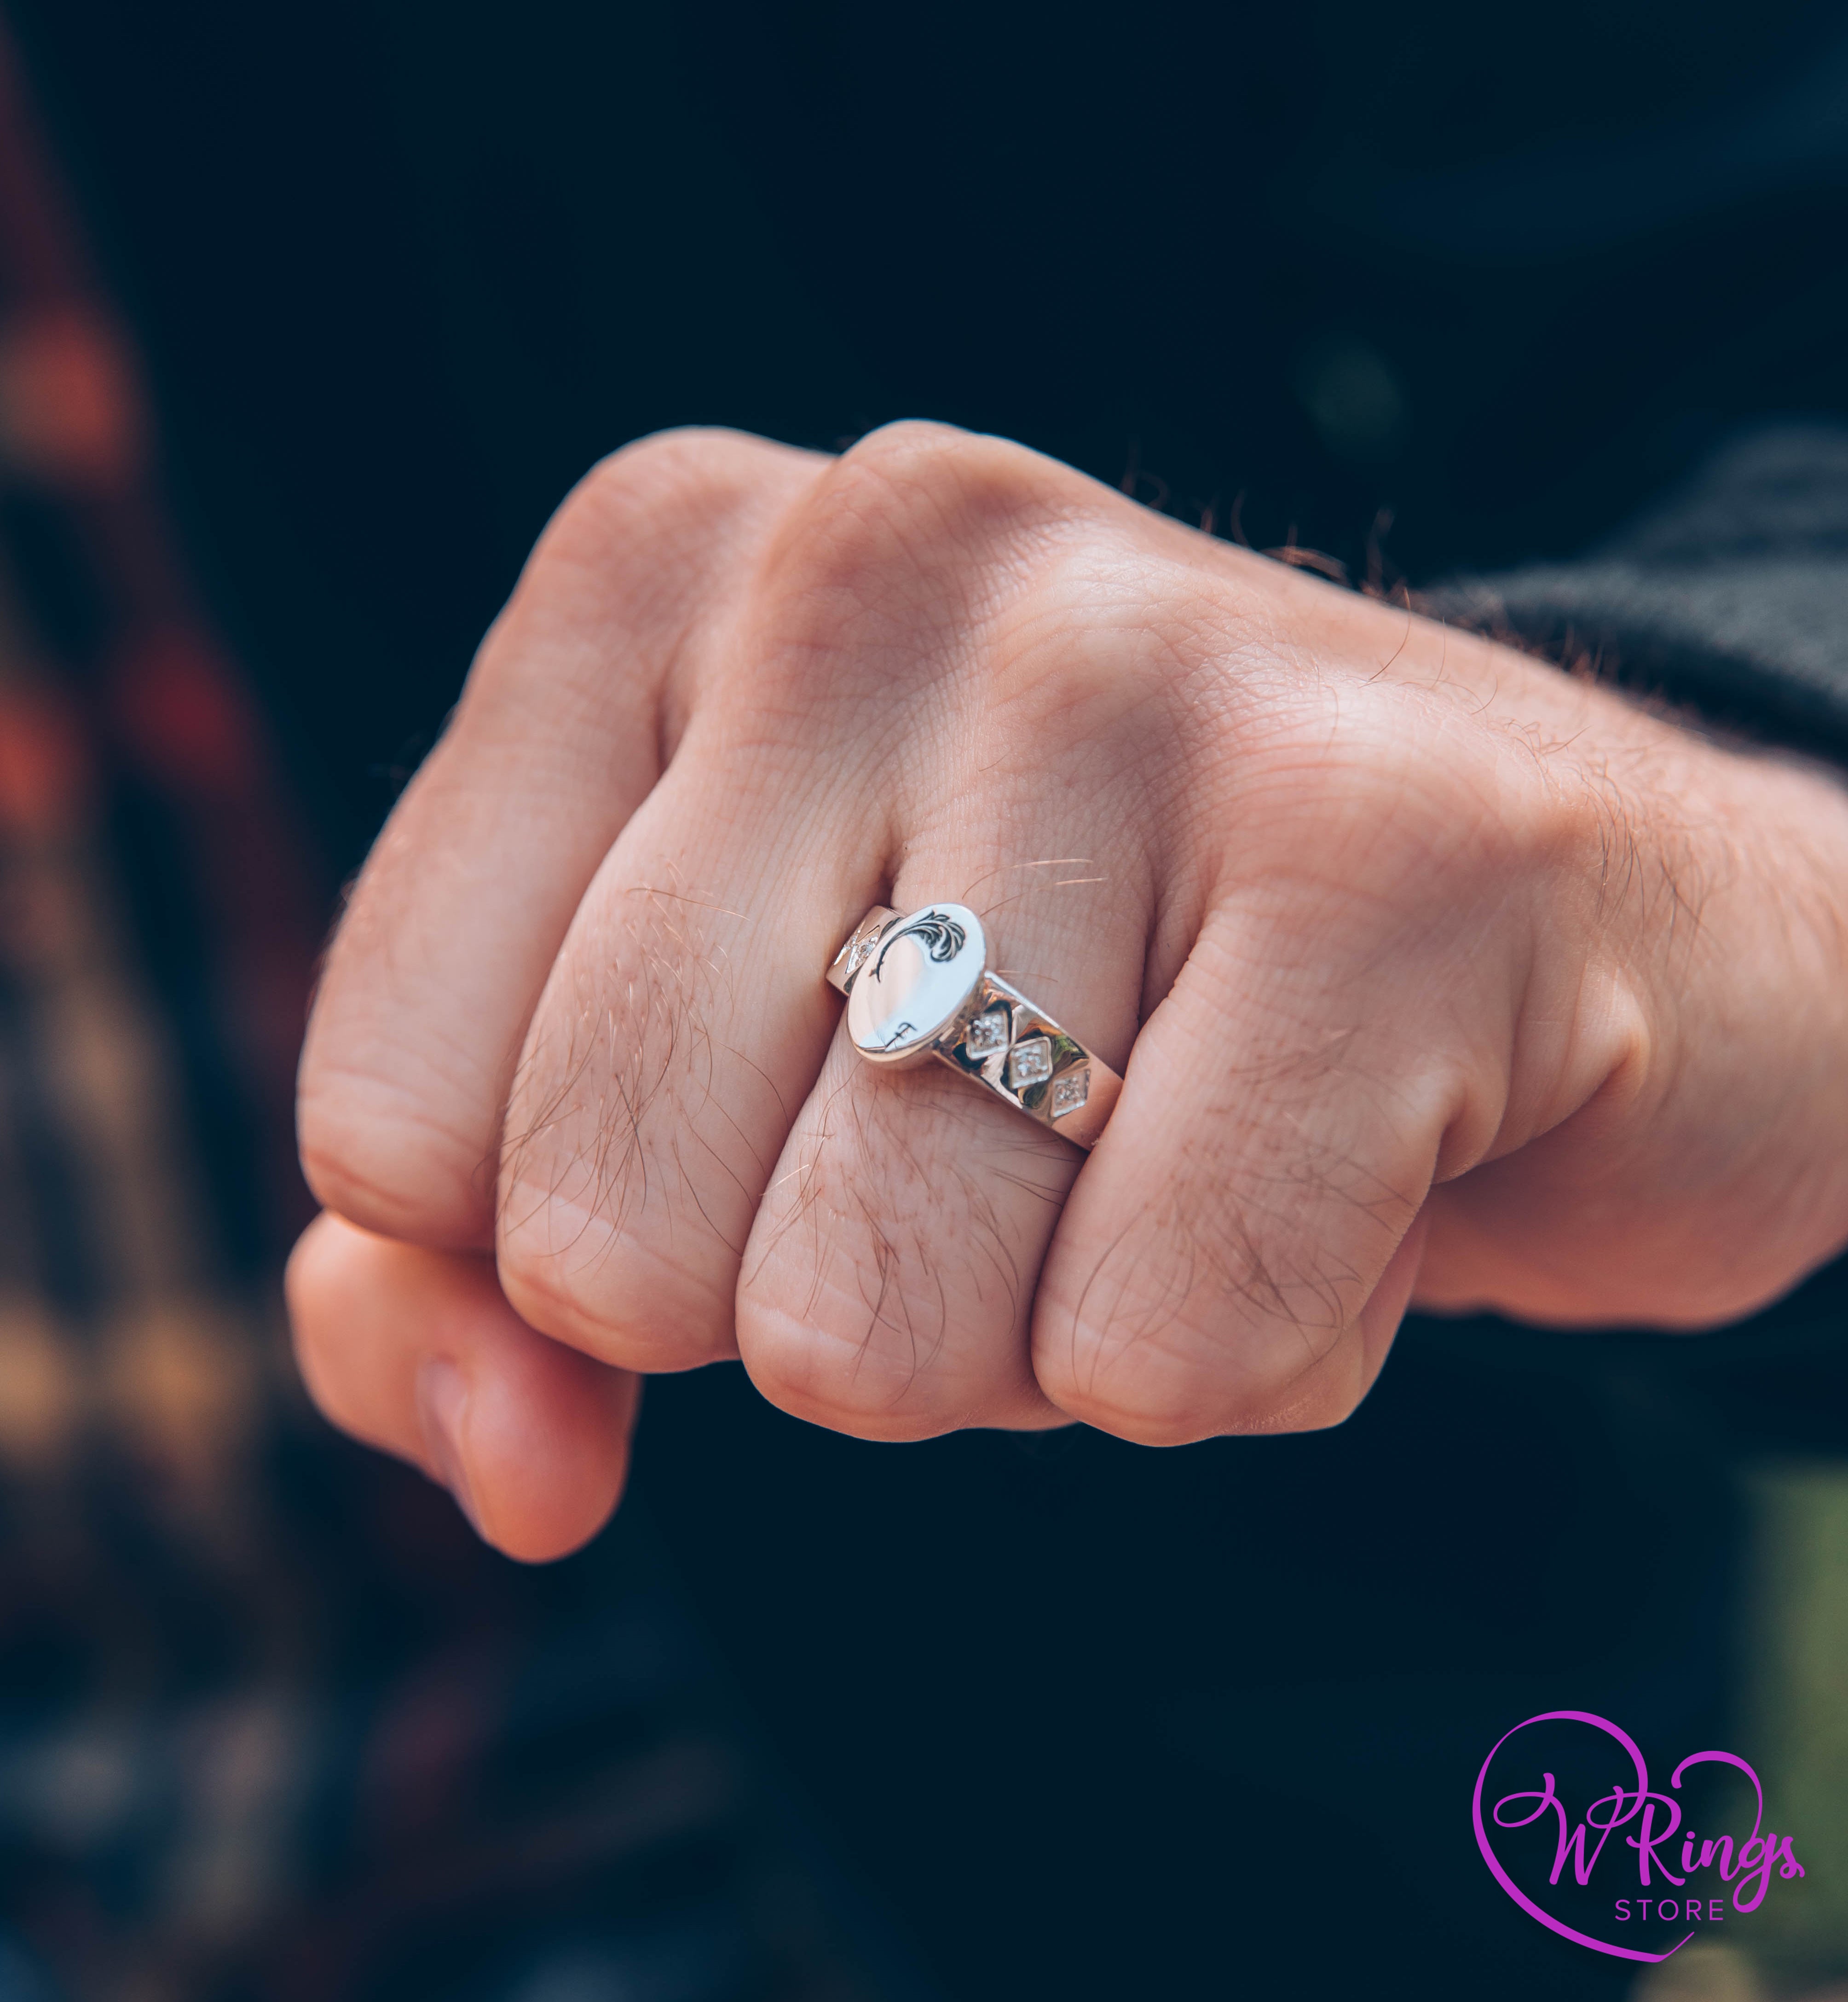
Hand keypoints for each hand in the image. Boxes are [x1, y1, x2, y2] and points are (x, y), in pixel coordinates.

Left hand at [288, 422, 1847, 1558]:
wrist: (1552, 929)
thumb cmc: (1089, 1013)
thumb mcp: (697, 1102)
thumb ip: (463, 1288)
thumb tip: (513, 1474)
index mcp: (651, 566)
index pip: (396, 1124)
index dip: (586, 1255)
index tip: (791, 1131)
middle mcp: (876, 553)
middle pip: (614, 1237)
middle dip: (824, 1301)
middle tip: (1020, 1141)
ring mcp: (1144, 661)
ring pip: (879, 1316)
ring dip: (1033, 1338)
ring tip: (1184, 1136)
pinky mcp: (1404, 838)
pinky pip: (1164, 1341)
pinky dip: (1252, 1352)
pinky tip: (1350, 1164)